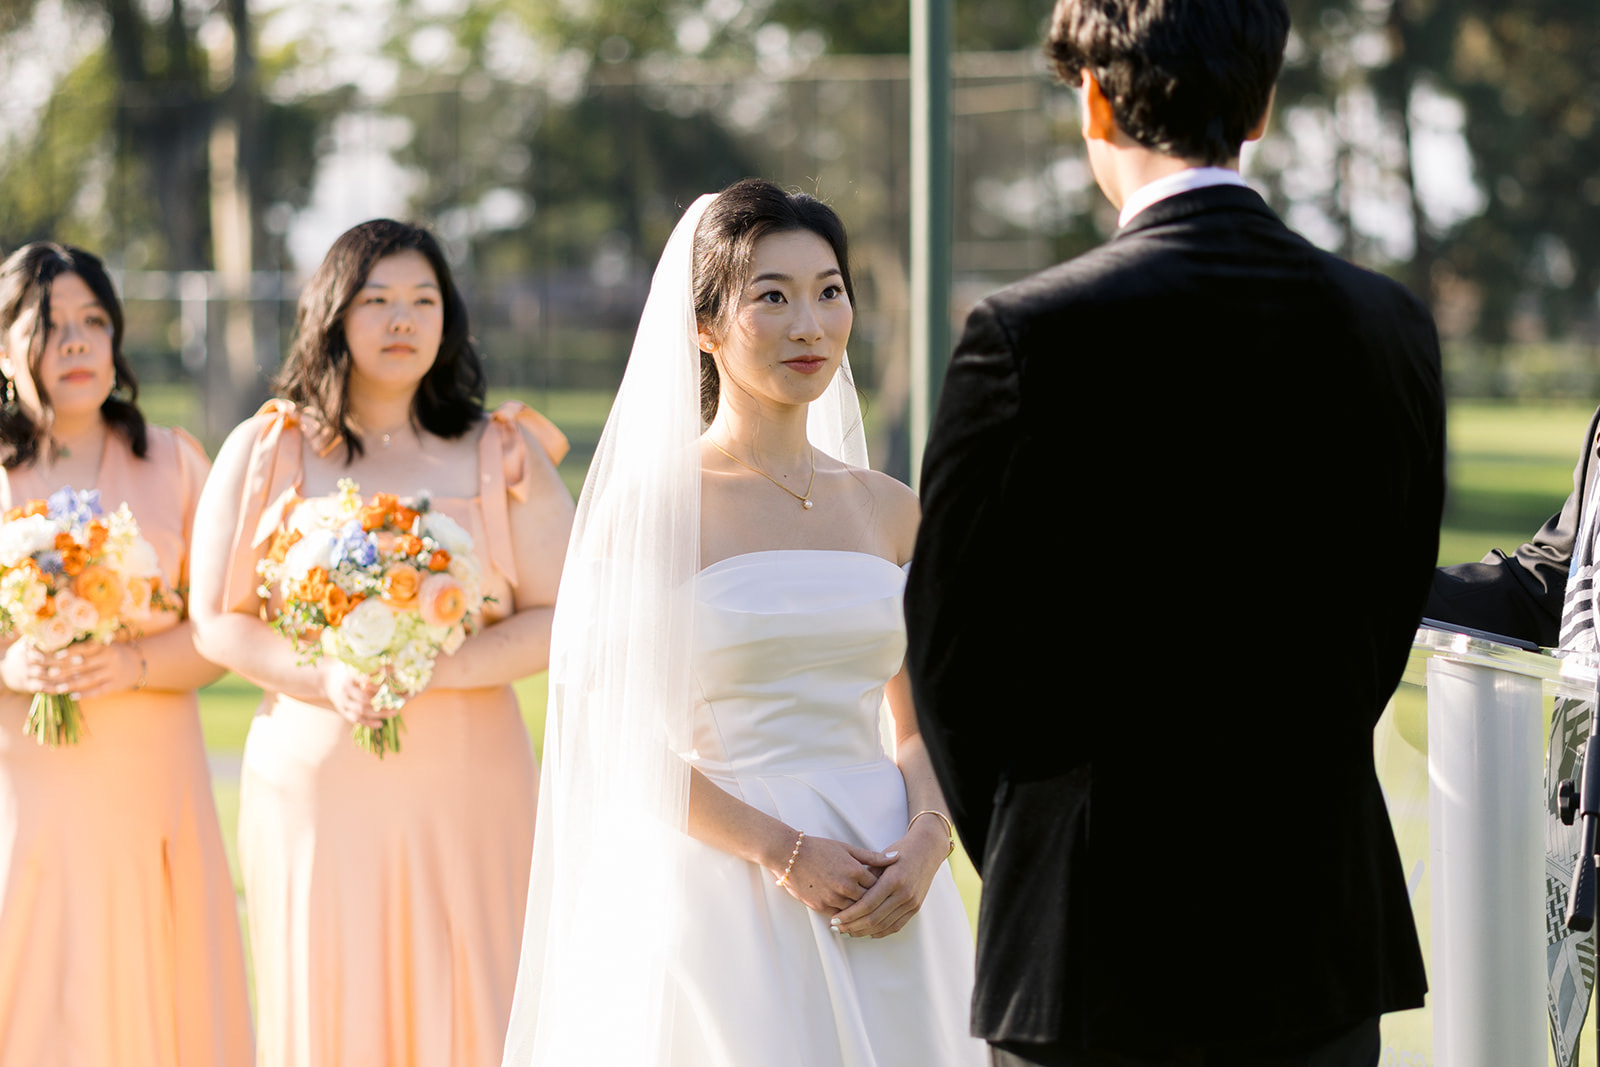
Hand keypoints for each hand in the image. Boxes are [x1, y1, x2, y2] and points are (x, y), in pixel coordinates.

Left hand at [1, 640, 141, 698]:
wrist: (138, 663)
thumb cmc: (112, 652)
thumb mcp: (104, 644)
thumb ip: (86, 646)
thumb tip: (57, 651)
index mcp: (105, 646)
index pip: (85, 648)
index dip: (70, 651)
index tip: (54, 655)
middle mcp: (110, 658)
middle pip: (84, 664)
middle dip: (65, 669)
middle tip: (49, 673)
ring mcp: (113, 673)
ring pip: (90, 678)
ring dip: (72, 683)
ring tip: (57, 687)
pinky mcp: (115, 685)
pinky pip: (99, 691)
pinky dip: (85, 694)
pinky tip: (72, 696)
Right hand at [320, 659, 395, 729]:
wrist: (326, 680)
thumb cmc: (347, 670)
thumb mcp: (355, 664)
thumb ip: (372, 666)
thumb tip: (392, 666)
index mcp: (349, 676)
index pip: (364, 680)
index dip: (378, 683)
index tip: (391, 684)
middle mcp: (345, 690)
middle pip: (364, 698)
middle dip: (381, 701)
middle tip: (396, 702)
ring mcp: (343, 702)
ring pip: (361, 710)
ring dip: (378, 713)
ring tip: (394, 713)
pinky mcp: (343, 711)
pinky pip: (355, 719)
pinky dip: (368, 723)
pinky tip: (380, 724)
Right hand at [771, 833, 895, 916]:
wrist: (789, 855)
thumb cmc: (820, 848)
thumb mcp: (848, 849)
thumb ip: (873, 857)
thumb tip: (897, 857)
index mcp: (855, 871)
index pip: (878, 885)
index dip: (884, 887)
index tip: (889, 888)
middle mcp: (846, 887)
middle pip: (869, 901)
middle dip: (876, 902)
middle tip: (884, 904)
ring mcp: (833, 898)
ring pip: (855, 912)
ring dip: (862, 912)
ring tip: (870, 913)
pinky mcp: (821, 907)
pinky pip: (840, 916)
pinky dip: (847, 917)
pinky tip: (853, 916)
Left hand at [828, 817, 948, 938]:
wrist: (927, 850)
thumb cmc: (902, 851)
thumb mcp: (881, 858)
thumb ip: (866, 876)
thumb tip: (846, 892)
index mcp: (894, 880)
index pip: (867, 904)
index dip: (849, 915)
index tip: (834, 918)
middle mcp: (904, 894)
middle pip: (874, 918)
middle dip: (852, 926)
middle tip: (836, 927)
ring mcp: (911, 903)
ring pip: (884, 925)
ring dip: (864, 932)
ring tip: (848, 932)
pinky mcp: (915, 908)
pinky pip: (896, 926)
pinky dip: (880, 932)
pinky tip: (867, 932)